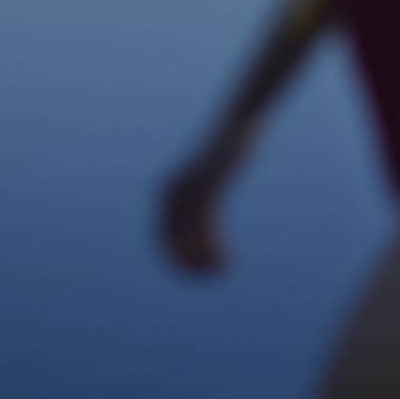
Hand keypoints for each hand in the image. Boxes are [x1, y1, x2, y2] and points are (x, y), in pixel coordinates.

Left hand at [157, 129, 247, 275]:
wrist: (238, 123)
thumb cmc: (225, 152)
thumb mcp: (211, 179)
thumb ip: (202, 198)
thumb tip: (201, 222)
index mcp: (166, 192)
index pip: (161, 241)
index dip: (178, 264)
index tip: (201, 273)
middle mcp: (171, 192)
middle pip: (169, 246)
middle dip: (188, 267)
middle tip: (212, 275)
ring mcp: (188, 189)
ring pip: (187, 241)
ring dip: (203, 262)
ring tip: (222, 268)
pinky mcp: (208, 187)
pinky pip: (205, 229)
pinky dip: (213, 249)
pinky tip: (227, 259)